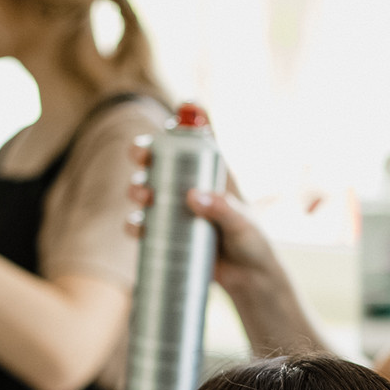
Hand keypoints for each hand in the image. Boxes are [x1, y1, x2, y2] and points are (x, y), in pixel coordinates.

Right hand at [125, 135, 283, 297]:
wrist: (249, 280)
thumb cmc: (253, 244)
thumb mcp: (243, 224)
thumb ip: (223, 209)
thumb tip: (192, 197)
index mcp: (211, 175)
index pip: (198, 141)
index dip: (188, 119)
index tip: (179, 109)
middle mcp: (189, 188)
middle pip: (160, 161)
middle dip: (143, 153)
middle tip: (141, 158)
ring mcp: (176, 212)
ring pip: (146, 190)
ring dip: (136, 188)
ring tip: (144, 198)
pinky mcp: (167, 236)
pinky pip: (143, 226)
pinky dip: (135, 225)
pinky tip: (137, 228)